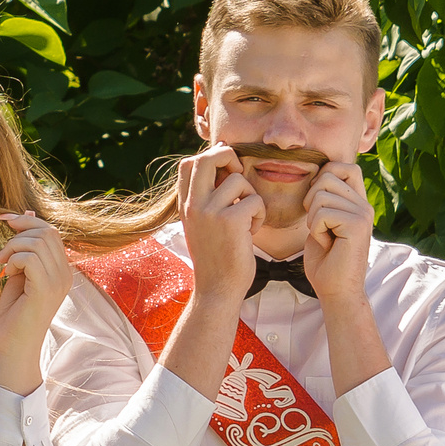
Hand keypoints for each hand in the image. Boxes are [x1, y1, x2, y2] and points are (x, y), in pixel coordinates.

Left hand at [0, 212, 69, 393]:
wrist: (14, 347)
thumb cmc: (14, 314)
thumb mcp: (19, 274)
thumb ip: (24, 249)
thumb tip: (26, 215)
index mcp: (61, 270)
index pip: (51, 232)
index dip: (27, 221)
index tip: (4, 220)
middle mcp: (65, 274)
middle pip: (47, 232)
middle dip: (19, 231)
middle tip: (1, 250)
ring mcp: (58, 282)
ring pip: (37, 242)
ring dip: (12, 248)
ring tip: (1, 265)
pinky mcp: (46, 290)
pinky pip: (30, 258)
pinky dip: (13, 260)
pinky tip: (5, 274)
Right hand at [178, 144, 263, 303]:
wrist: (217, 289)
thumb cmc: (216, 256)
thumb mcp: (201, 224)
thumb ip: (206, 198)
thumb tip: (221, 163)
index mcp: (185, 205)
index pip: (188, 164)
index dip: (210, 156)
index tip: (226, 169)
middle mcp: (193, 205)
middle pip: (207, 158)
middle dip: (228, 156)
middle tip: (239, 174)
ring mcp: (210, 213)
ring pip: (238, 180)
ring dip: (251, 196)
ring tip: (247, 218)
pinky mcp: (230, 222)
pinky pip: (254, 201)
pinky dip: (259, 215)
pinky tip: (251, 232)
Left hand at [298, 160, 376, 299]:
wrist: (337, 291)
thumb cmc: (326, 261)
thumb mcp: (322, 223)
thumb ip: (324, 200)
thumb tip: (317, 176)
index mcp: (358, 202)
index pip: (345, 166)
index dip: (324, 176)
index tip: (316, 204)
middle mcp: (364, 205)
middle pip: (327, 176)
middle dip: (311, 201)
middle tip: (319, 226)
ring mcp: (363, 214)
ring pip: (320, 195)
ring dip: (312, 219)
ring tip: (325, 237)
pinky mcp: (357, 225)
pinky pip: (322, 214)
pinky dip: (315, 230)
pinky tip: (327, 244)